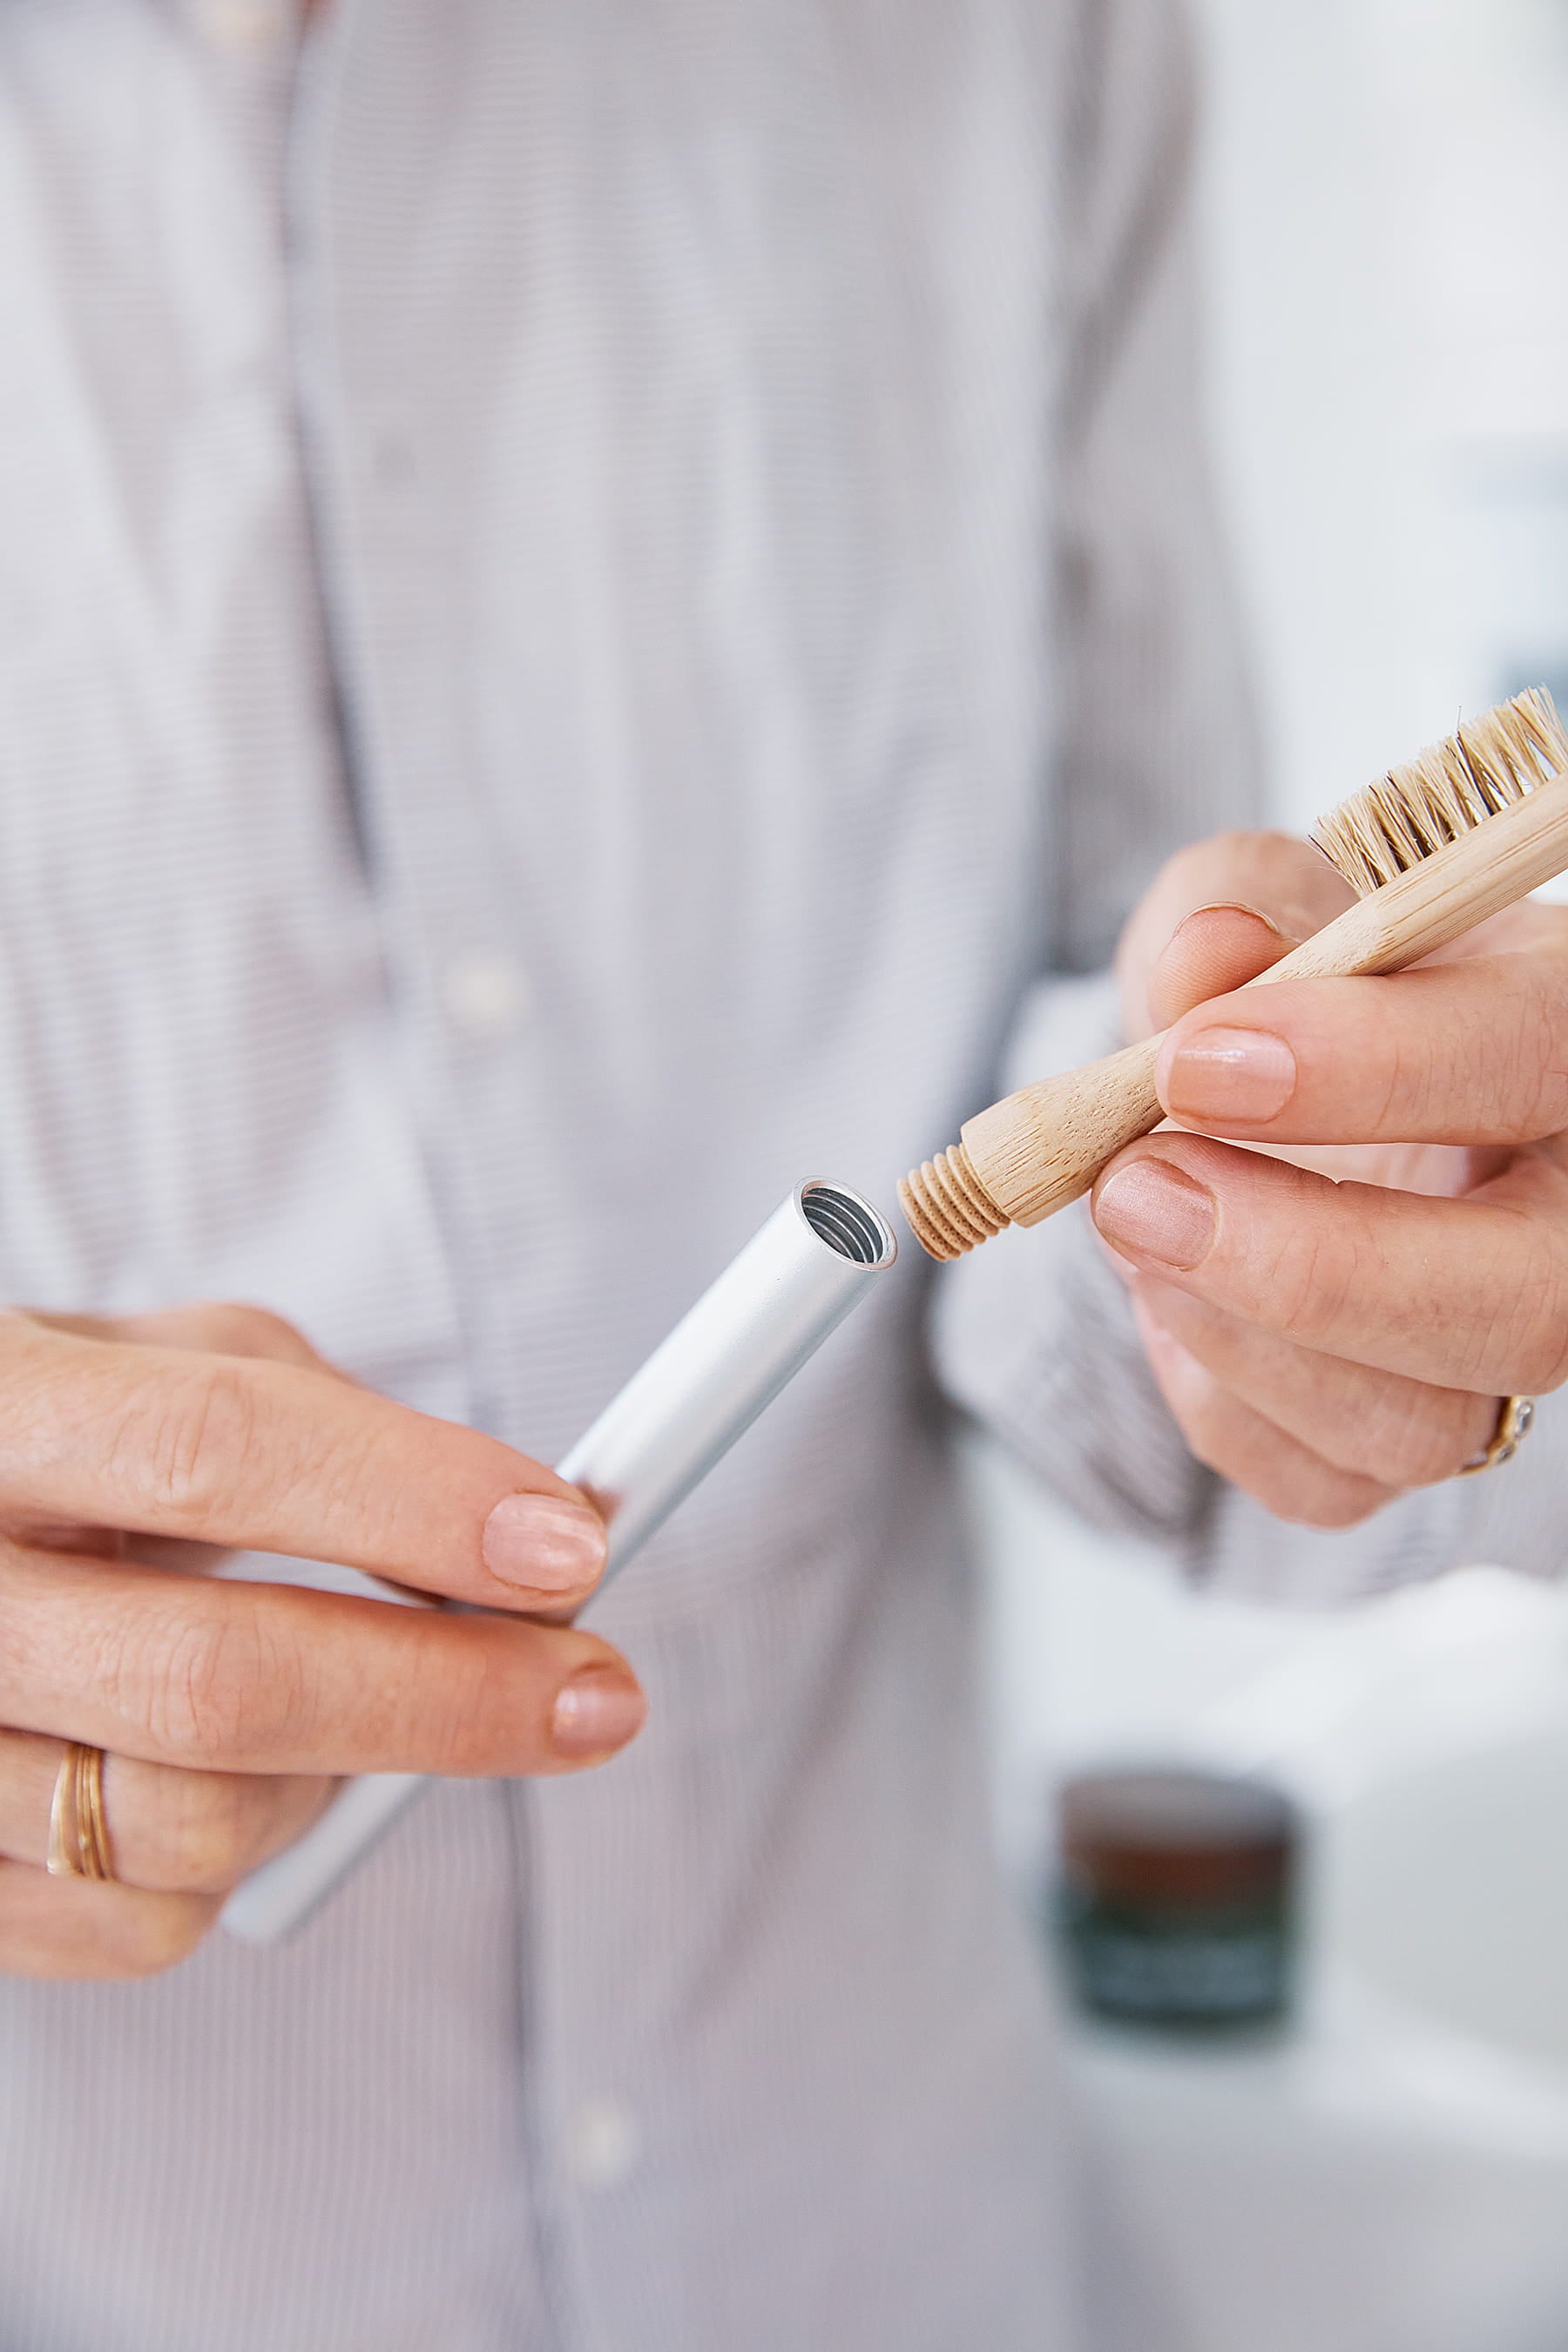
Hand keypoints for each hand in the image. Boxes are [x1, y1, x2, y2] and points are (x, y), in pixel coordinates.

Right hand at [0, 1304, 640, 1977]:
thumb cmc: (45, 1438)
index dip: (411, 1503)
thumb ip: (307, 1413)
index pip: (210, 1451)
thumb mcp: (141, 1364)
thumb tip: (523, 1528)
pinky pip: (137, 1933)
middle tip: (597, 1695)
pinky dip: (235, 1871)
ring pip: (189, 1830)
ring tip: (374, 1711)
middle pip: (214, 1682)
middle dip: (447, 1698)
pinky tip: (236, 1779)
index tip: (571, 1546)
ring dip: (337, 1784)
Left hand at [1095, 830, 1567, 1526]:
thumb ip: (1231, 914)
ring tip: (1133, 1215)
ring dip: (1239, 1336)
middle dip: (1310, 1267)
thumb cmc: (1290, 990)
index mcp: (1561, 1036)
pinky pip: (1325, 1481)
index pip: (1530, 1056)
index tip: (1195, 1059)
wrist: (1271, 1092)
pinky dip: (1216, 1395)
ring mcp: (1509, 1342)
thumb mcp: (1252, 910)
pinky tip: (1174, 1294)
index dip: (1371, 1067)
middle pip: (1527, 1303)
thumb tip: (1207, 954)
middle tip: (1139, 1186)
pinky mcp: (1425, 1438)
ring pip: (1422, 1423)